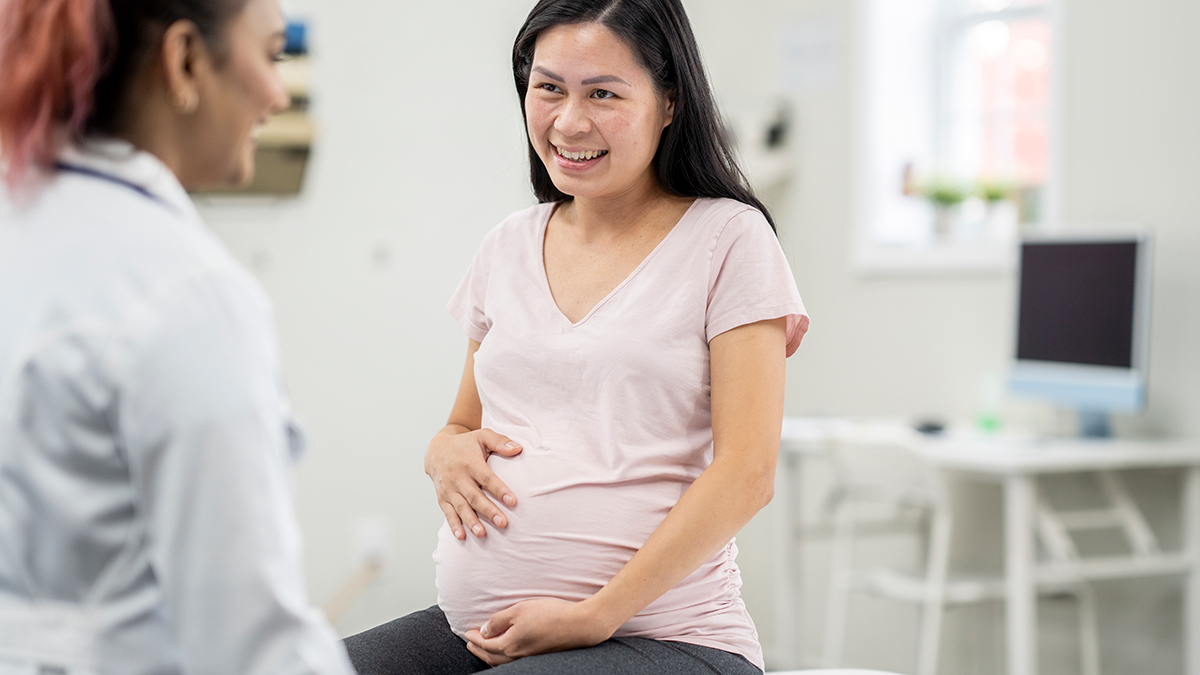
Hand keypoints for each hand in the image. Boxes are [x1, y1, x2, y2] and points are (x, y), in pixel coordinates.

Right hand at [425, 427, 521, 539]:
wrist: (436, 451)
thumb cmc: (466, 445)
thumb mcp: (482, 436)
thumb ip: (500, 441)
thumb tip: (518, 449)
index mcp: (470, 463)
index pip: (487, 478)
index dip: (499, 490)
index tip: (513, 501)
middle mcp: (458, 477)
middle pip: (475, 496)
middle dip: (488, 511)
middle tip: (502, 523)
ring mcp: (449, 489)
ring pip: (461, 507)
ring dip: (471, 521)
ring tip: (482, 534)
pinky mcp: (442, 498)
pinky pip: (448, 513)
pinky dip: (454, 525)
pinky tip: (462, 536)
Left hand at [463, 598, 616, 665]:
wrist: (578, 625)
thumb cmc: (550, 614)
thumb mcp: (519, 610)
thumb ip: (498, 620)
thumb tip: (485, 630)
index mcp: (509, 644)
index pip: (485, 644)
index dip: (474, 638)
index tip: (468, 632)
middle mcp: (517, 655)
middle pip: (491, 656)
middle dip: (479, 650)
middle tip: (470, 644)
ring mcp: (528, 658)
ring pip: (502, 662)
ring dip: (490, 656)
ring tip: (484, 650)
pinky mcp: (538, 656)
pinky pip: (513, 661)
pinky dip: (503, 658)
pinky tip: (506, 652)